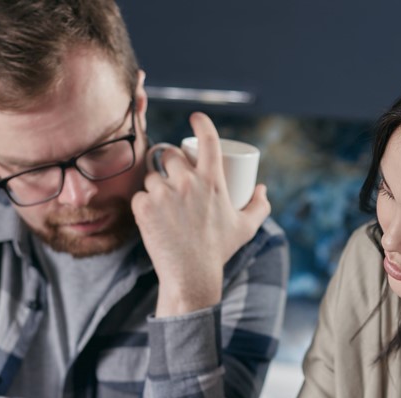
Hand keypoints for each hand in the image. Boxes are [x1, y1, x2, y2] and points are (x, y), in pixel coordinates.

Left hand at [132, 112, 270, 316]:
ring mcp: (164, 194)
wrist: (191, 276)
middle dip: (170, 163)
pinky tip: (150, 216)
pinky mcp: (144, 207)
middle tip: (172, 179)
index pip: (208, 139)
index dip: (201, 123)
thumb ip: (259, 206)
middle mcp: (188, 182)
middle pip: (170, 155)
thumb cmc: (219, 251)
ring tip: (162, 203)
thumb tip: (261, 188)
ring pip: (152, 176)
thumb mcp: (245, 228)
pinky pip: (139, 195)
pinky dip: (143, 204)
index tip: (195, 118)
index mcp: (213, 181)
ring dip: (155, 185)